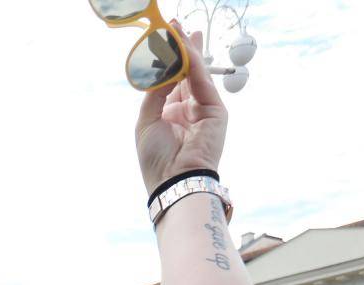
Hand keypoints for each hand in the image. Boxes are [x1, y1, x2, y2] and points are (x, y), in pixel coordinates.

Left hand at [134, 26, 228, 195]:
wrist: (172, 179)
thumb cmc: (156, 158)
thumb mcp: (147, 120)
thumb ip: (156, 92)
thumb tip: (164, 66)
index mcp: (172, 114)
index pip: (173, 81)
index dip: (169, 62)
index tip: (164, 41)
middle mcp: (189, 109)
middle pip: (188, 73)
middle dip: (184, 49)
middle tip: (177, 26)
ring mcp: (205, 109)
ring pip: (196, 74)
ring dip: (187, 51)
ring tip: (177, 30)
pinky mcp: (217, 111)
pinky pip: (203, 82)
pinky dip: (194, 64)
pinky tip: (185, 50)